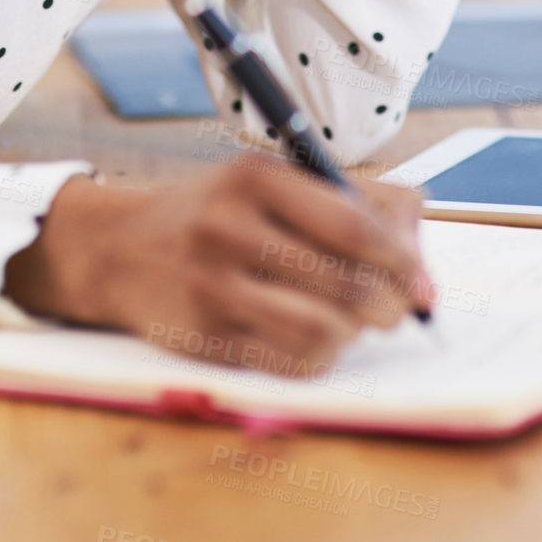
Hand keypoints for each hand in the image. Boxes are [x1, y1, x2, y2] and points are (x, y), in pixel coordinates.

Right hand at [3, 154, 434, 377]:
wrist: (119, 246)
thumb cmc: (217, 212)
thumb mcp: (272, 181)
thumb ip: (351, 201)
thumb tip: (420, 257)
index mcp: (256, 177)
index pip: (352, 222)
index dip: (401, 257)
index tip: (422, 280)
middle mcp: (230, 227)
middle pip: (343, 282)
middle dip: (387, 305)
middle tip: (395, 309)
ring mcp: (212, 285)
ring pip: (321, 330)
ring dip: (352, 334)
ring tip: (351, 323)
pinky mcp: (200, 337)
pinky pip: (287, 363)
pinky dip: (318, 359)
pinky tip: (315, 341)